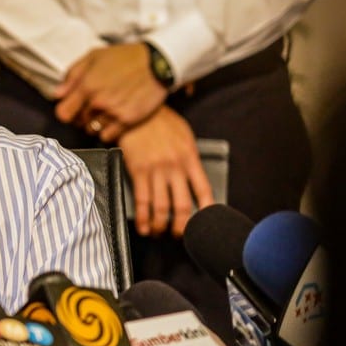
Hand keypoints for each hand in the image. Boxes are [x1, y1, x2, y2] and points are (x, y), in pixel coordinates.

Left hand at [54, 43, 167, 131]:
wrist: (158, 62)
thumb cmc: (125, 57)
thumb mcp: (94, 56)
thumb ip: (73, 74)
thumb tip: (58, 94)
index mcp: (87, 85)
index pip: (63, 113)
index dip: (66, 111)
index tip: (72, 108)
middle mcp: (98, 101)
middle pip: (78, 122)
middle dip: (81, 116)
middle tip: (91, 107)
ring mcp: (114, 112)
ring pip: (92, 130)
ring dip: (95, 124)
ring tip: (104, 112)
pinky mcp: (128, 120)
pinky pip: (108, 136)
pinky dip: (108, 131)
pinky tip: (114, 119)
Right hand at [115, 107, 214, 237]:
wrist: (138, 110)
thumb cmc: (161, 121)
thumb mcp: (184, 136)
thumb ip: (188, 157)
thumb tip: (191, 177)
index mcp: (190, 158)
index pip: (204, 190)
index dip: (207, 210)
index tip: (206, 223)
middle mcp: (175, 167)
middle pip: (182, 205)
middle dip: (181, 226)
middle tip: (179, 235)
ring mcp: (156, 170)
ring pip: (161, 207)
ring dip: (160, 225)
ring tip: (159, 232)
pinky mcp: (138, 171)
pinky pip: (142, 200)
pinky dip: (143, 218)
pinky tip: (143, 226)